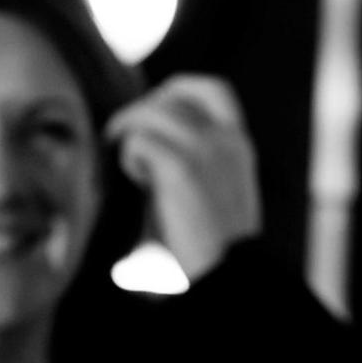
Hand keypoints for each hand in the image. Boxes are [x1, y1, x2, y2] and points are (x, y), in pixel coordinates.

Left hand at [106, 75, 264, 281]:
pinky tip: (139, 182)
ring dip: (131, 136)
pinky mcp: (182, 169)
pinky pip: (139, 141)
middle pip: (169, 97)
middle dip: (138, 115)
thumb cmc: (214, 243)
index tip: (153, 110)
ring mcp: (206, 149)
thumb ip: (197, 158)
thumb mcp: (218, 188)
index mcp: (239, 143)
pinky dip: (130, 158)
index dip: (175, 90)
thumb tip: (148, 136)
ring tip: (135, 170)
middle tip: (123, 142)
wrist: (228, 273)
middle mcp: (225, 138)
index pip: (212, 89)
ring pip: (150, 113)